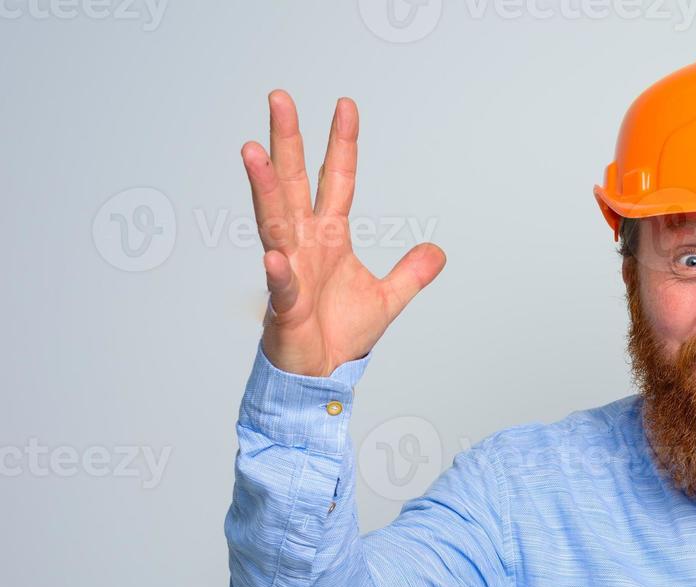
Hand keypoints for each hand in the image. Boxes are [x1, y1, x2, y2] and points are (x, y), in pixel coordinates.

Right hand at [240, 91, 445, 376]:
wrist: (320, 374)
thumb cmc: (340, 334)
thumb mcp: (388, 299)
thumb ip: (411, 273)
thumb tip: (438, 251)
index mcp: (329, 237)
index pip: (337, 180)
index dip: (342, 145)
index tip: (346, 106)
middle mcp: (304, 244)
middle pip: (294, 183)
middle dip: (288, 142)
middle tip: (279, 98)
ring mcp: (291, 271)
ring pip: (274, 221)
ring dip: (264, 187)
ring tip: (253, 150)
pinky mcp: (285, 307)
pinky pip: (281, 286)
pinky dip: (279, 273)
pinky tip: (276, 257)